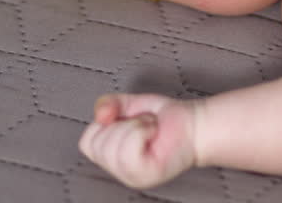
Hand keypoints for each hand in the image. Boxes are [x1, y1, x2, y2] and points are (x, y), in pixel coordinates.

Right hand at [78, 93, 199, 188]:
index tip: (129, 121)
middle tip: (143, 125)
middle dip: (122, 124)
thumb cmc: (164, 118)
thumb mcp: (128, 105)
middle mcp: (120, 172)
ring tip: (150, 129)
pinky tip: (154, 133)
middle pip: (98, 144)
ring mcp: (132, 177)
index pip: (87, 142)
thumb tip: (100, 115)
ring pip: (111, 145)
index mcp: (113, 159)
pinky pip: (128, 148)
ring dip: (134, 126)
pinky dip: (141, 131)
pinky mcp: (146, 175)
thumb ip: (107, 104)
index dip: (106, 124)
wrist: (194, 123)